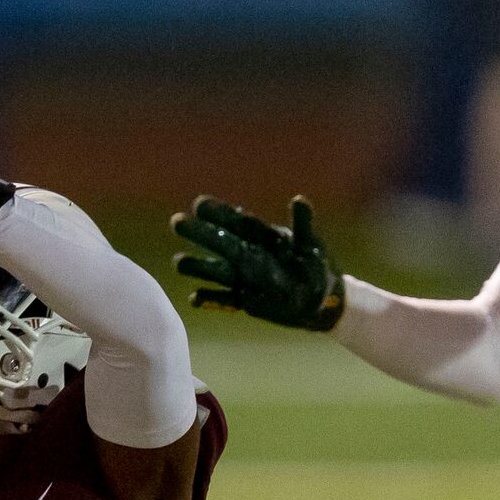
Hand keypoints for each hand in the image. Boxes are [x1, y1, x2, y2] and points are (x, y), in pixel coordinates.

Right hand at [170, 195, 344, 330]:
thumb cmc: (317, 265)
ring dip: (197, 267)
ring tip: (178, 262)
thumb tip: (298, 199)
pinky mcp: (245, 300)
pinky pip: (223, 300)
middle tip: (176, 222)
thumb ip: (303, 225)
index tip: (199, 204)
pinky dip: (210, 300)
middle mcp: (248, 255)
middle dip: (199, 233)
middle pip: (220, 243)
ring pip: (216, 270)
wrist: (322, 300)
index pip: (236, 221)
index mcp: (261, 237)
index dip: (219, 212)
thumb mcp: (312, 244)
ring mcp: (244, 278)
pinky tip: (193, 299)